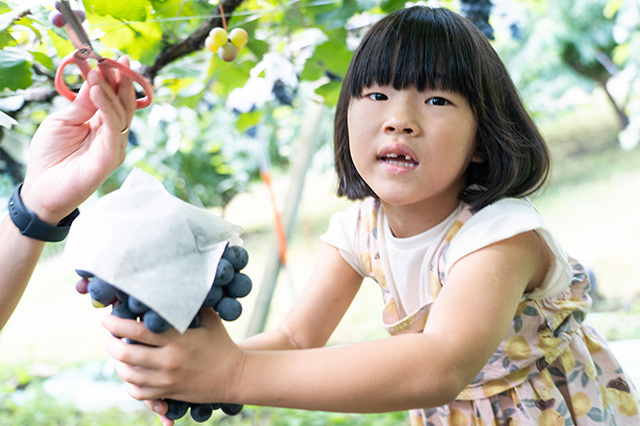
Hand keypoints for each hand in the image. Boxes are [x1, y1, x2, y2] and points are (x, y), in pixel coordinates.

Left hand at [20, 56, 136, 223]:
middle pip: (123, 104)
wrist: (42, 188)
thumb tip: (94, 80)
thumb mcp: (63, 121)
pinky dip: (107, 109)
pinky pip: (113, 129)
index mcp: (101, 125)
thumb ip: (81, 104)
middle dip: (120, 81)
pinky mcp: (110, 158)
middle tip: (115, 60)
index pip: (114, 98)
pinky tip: (97, 92)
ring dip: (111, 91)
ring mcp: (114, 146)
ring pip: (121, 114)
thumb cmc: (50, 156)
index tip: (110, 59)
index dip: (114, 79)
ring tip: (99, 72)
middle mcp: (112, 135)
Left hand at [101, 307, 243, 405]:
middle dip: (111, 343)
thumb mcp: (210, 319)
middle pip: (126, 354)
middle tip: (109, 335)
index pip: (139, 331)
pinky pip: (139, 393)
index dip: (117, 324)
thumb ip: (191, 304)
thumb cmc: (221, 343)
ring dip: (118, 363)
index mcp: (178, 339)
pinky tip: (131, 374)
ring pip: (129, 375)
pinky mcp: (169, 393)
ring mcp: (168, 379)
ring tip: (119, 352)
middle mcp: (170, 360)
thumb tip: (176, 283)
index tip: (106, 318)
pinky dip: (129, 384)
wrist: (235, 375)